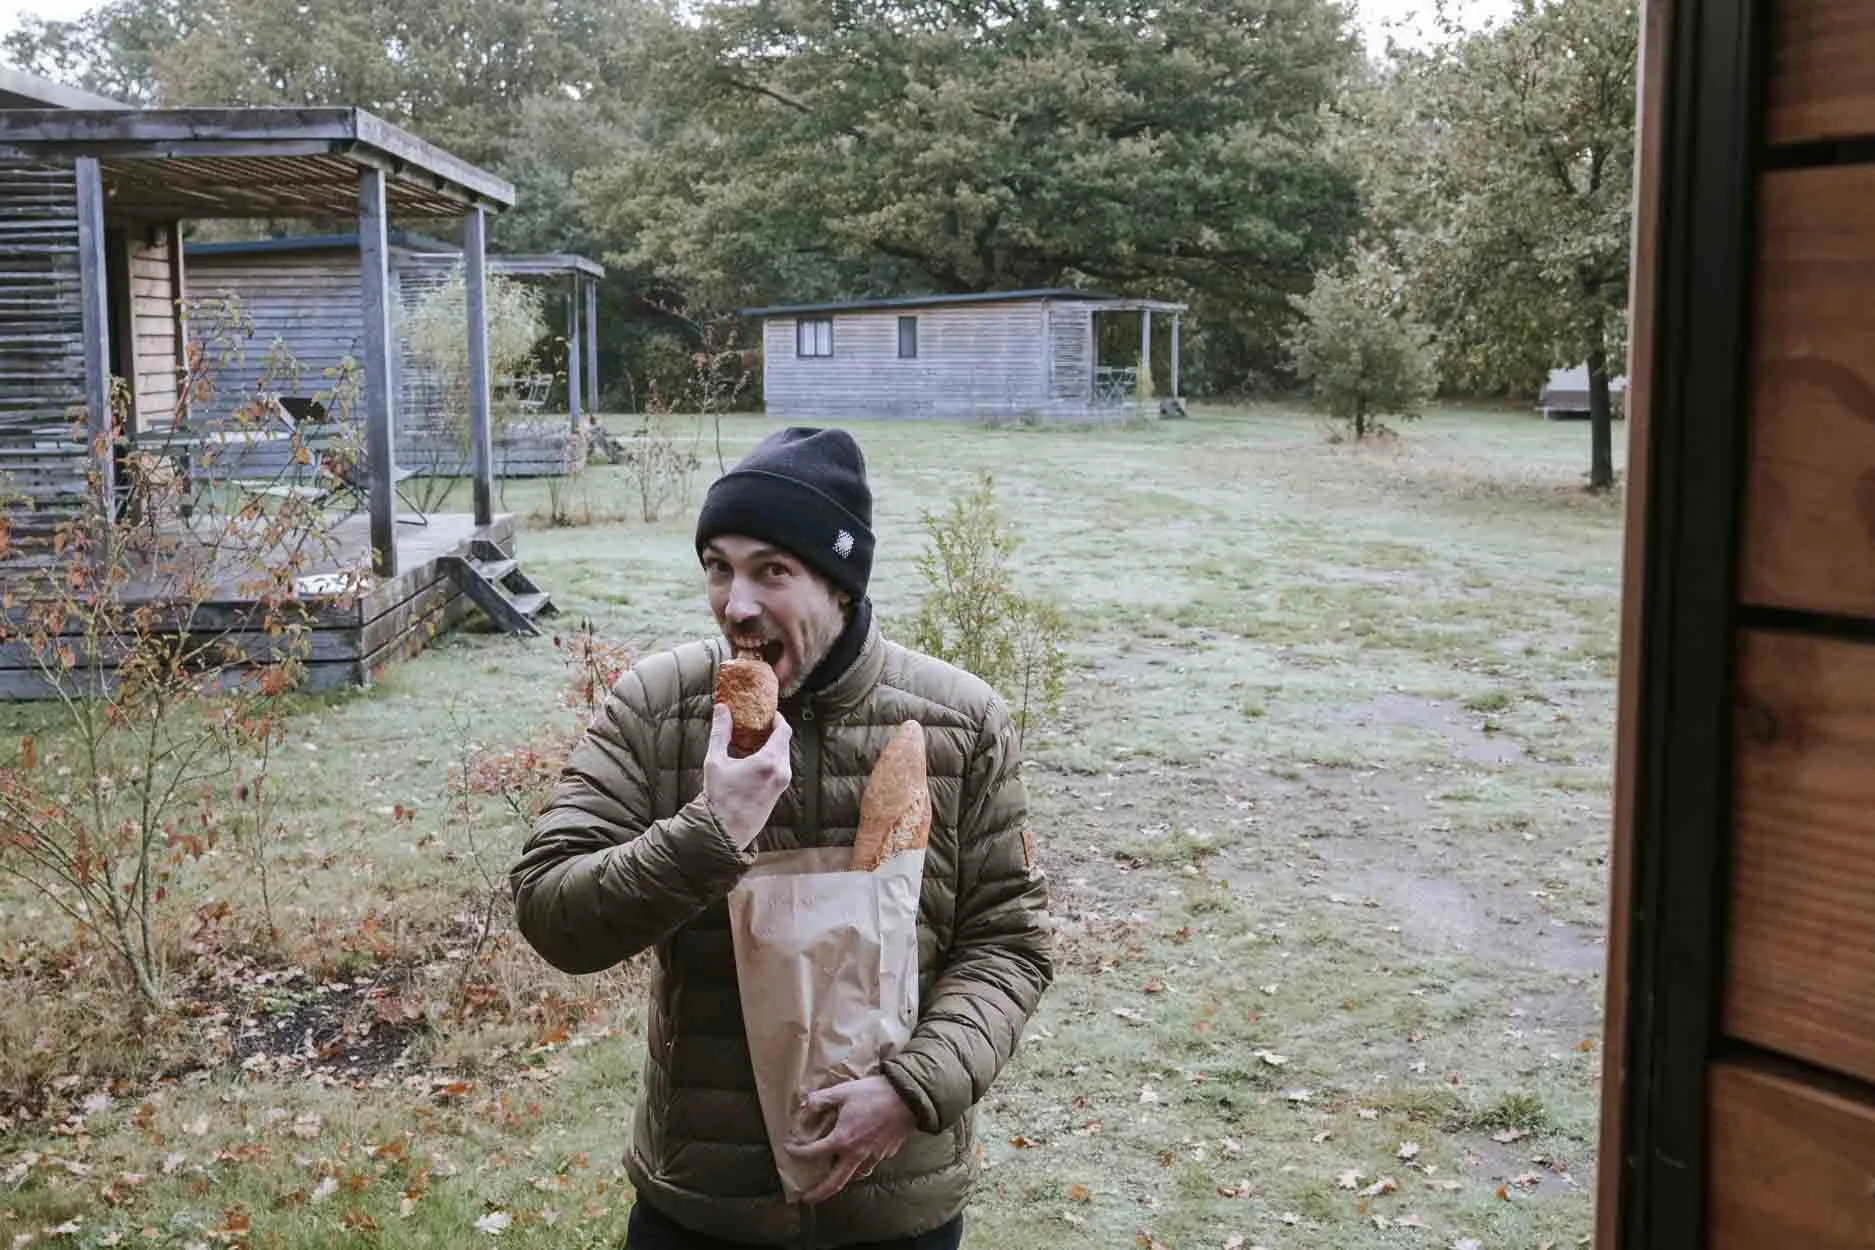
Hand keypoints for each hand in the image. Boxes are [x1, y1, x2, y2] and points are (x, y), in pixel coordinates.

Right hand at [705, 703, 791, 848]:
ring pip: (783, 755)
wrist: (725, 831)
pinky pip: (781, 767)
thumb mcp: (715, 761)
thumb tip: (722, 708)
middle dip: (772, 731)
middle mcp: (781, 771)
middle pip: (784, 741)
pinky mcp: (779, 792)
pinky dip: (771, 759)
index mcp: (769, 761)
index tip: (767, 713)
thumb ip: (721, 732)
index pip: (784, 730)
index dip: (777, 718)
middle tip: (756, 724)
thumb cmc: (719, 797)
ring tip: (753, 741)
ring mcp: (782, 783)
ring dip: (772, 745)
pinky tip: (754, 759)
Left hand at [785, 1075, 915, 1203]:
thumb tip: (805, 1106)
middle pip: (835, 1182)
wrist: (909, 1098)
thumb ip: (821, 1100)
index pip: (814, 1153)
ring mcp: (873, 1156)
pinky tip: (859, 1158)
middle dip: (819, 1193)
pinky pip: (870, 1165)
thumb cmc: (875, 1093)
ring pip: (855, 1176)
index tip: (789, 1150)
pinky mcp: (887, 1153)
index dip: (798, 1152)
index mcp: (843, 1140)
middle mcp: (856, 1154)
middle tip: (808, 1199)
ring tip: (834, 1177)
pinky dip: (860, 1167)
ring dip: (842, 1180)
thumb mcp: (843, 1091)